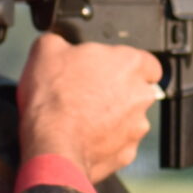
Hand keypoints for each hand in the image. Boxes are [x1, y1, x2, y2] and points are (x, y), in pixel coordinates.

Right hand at [18, 34, 162, 182]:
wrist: (51, 145)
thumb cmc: (53, 99)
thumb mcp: (46, 50)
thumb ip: (61, 39)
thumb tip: (59, 40)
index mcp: (130, 64)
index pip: (147, 61)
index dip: (127, 65)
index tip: (110, 70)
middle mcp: (142, 95)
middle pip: (137, 90)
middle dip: (118, 92)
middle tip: (89, 93)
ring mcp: (137, 126)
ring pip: (130, 118)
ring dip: (112, 117)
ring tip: (82, 117)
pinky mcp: (128, 152)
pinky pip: (120, 143)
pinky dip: (105, 141)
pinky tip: (83, 136)